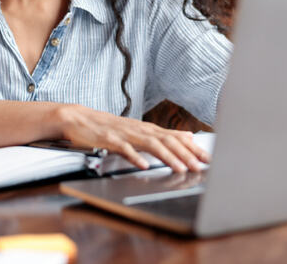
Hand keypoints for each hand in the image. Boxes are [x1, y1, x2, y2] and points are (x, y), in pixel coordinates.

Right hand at [55, 104, 209, 172]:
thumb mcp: (138, 129)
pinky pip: (124, 149)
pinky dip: (135, 157)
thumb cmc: (108, 127)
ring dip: (167, 157)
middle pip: (167, 141)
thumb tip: (187, 136)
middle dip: (186, 154)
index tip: (208, 158)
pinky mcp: (110, 140)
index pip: (175, 137)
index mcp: (147, 129)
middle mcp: (139, 129)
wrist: (79, 118)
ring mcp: (125, 134)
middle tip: (201, 166)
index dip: (192, 148)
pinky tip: (144, 165)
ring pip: (150, 145)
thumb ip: (162, 134)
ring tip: (180, 168)